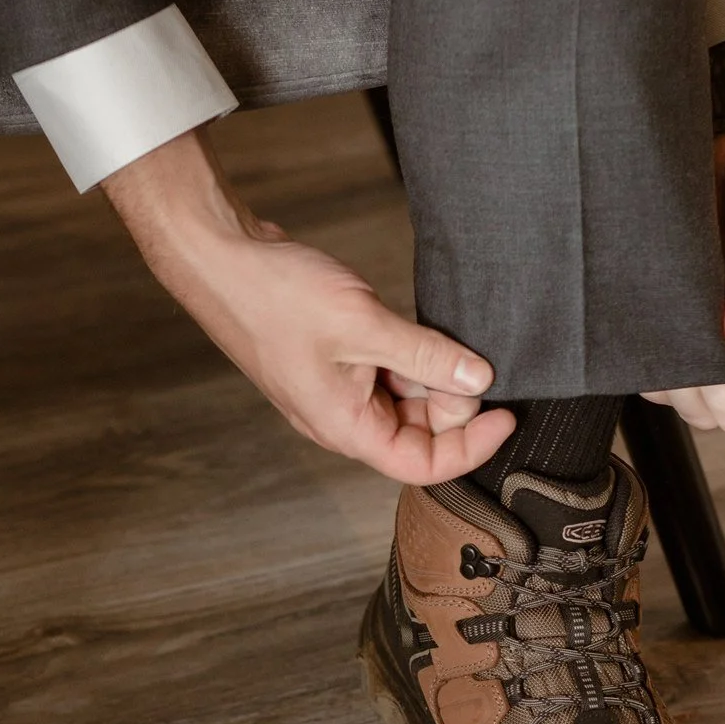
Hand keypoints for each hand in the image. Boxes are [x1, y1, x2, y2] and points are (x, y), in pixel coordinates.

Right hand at [102, 131, 513, 483]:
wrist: (220, 259)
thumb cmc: (274, 294)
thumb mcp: (364, 323)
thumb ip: (426, 356)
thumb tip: (477, 380)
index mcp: (344, 426)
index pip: (422, 465)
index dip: (470, 446)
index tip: (504, 412)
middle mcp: (339, 419)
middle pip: (416, 433)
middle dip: (449, 399)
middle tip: (462, 352)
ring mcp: (334, 391)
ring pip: (402, 401)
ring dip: (428, 373)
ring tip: (430, 331)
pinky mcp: (332, 363)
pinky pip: (384, 374)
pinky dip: (406, 356)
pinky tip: (410, 325)